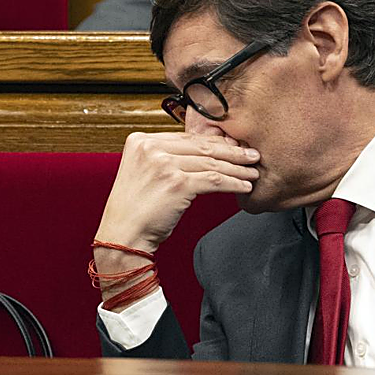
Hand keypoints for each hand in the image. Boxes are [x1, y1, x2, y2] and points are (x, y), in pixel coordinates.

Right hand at [93, 130, 258, 291]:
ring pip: (211, 163)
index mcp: (140, 141)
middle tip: (251, 156)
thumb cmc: (134, 210)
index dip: (214, 142)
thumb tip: (202, 150)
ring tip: (252, 173)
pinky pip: (214, 180)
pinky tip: (244, 186)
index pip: (186, 137)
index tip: (232, 147)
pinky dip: (233, 183)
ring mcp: (163, 165)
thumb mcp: (142, 173)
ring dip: (236, 169)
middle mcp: (150, 148)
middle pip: (201, 147)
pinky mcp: (177, 184)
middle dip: (231, 152)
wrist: (121, 236)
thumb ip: (163, 158)